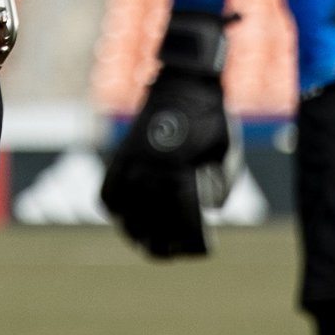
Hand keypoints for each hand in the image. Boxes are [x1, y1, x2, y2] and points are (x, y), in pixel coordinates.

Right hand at [98, 8, 233, 259]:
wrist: (185, 82)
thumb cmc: (212, 119)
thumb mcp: (226, 154)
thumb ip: (219, 189)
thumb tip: (203, 212)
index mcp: (178, 169)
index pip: (183, 220)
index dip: (195, 241)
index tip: (206, 249)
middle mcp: (149, 170)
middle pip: (153, 226)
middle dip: (168, 246)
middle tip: (179, 251)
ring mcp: (130, 164)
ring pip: (126, 217)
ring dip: (139, 236)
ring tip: (153, 245)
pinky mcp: (120, 157)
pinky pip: (108, 196)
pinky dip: (116, 211)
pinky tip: (128, 219)